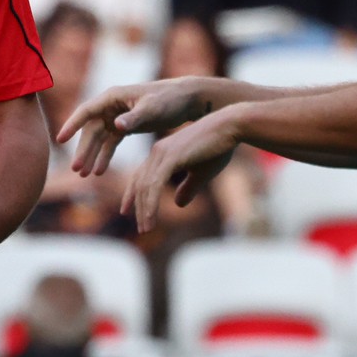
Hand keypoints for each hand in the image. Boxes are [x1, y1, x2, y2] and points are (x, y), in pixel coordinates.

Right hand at [56, 76, 220, 176]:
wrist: (187, 99)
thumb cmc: (170, 100)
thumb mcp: (152, 109)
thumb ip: (134, 118)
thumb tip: (116, 125)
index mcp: (113, 97)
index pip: (86, 111)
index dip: (72, 125)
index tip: (60, 140)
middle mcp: (111, 106)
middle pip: (90, 130)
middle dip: (83, 150)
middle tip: (77, 170)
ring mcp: (117, 116)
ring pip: (98, 139)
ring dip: (92, 156)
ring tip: (84, 176)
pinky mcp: (126, 126)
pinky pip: (110, 143)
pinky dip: (105, 156)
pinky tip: (100, 171)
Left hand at [122, 111, 242, 231]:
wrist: (230, 127)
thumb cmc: (218, 148)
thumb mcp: (201, 174)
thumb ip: (188, 187)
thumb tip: (178, 203)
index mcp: (162, 154)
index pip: (141, 176)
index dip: (132, 194)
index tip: (126, 211)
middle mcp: (157, 152)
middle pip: (140, 183)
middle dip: (138, 207)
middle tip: (142, 229)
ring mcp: (162, 154)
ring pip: (145, 186)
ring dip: (144, 210)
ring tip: (147, 229)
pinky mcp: (170, 157)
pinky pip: (154, 184)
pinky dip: (150, 203)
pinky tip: (150, 218)